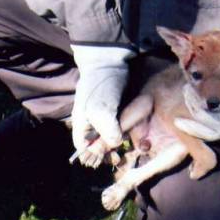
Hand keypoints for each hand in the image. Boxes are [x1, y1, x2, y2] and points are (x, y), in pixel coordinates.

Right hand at [71, 45, 132, 165]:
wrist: (111, 60)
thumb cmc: (101, 85)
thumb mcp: (101, 111)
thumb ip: (107, 131)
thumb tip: (116, 144)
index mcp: (82, 124)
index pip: (84, 148)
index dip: (94, 155)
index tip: (110, 159)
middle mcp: (92, 121)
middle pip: (100, 144)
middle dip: (111, 150)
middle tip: (122, 156)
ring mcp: (105, 114)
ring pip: (113, 134)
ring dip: (121, 140)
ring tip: (132, 146)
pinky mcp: (118, 108)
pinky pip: (122, 124)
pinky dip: (128, 129)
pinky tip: (137, 133)